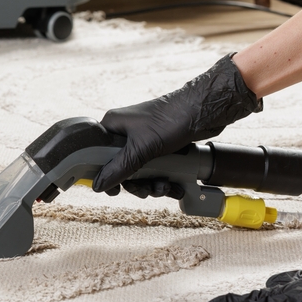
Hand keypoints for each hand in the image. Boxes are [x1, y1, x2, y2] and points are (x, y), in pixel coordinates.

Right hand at [92, 54, 261, 194]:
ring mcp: (144, 140)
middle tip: (147, 189)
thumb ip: (118, 168)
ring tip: (166, 186)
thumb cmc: (171, 119)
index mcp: (114, 126)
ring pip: (140, 171)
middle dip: (137, 183)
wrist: (204, 111)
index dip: (105, 174)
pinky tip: (175, 185)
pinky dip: (164, 179)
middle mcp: (126, 132)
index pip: (98, 155)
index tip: (116, 189)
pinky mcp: (160, 146)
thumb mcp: (141, 148)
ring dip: (153, 184)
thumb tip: (98, 184)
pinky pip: (155, 169)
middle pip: (121, 168)